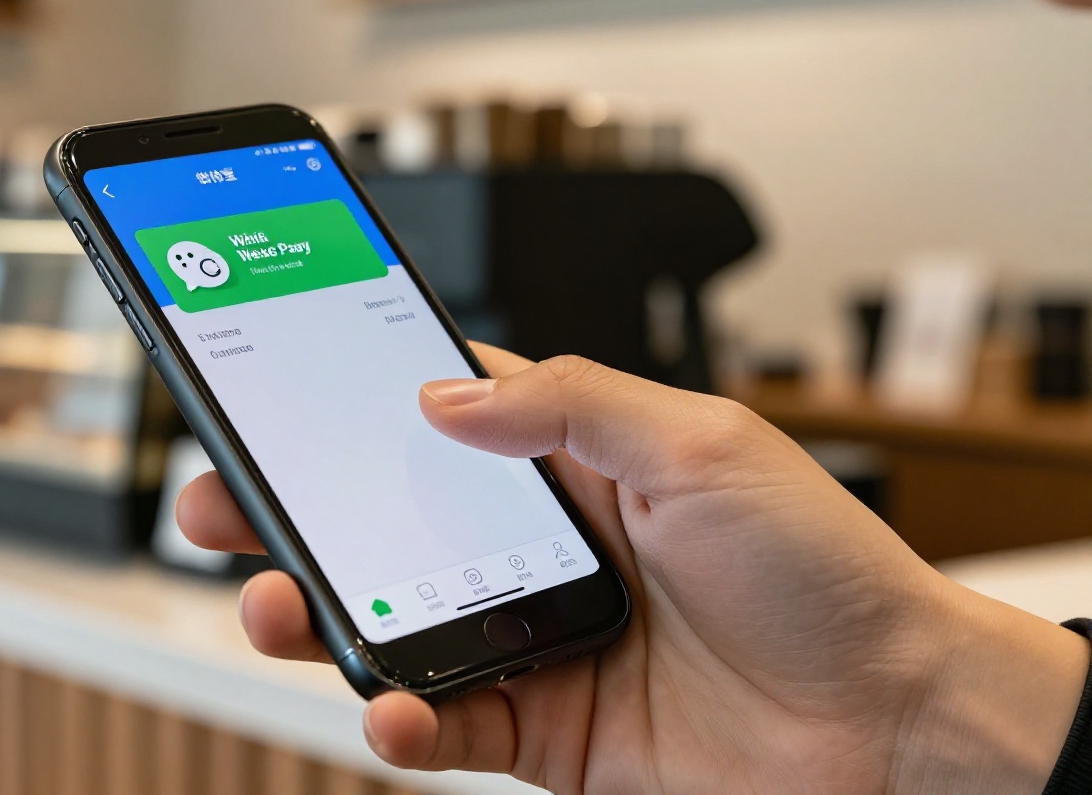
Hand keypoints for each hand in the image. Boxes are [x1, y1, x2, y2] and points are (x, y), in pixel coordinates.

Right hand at [177, 345, 1089, 793]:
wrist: (895, 723)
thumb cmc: (823, 571)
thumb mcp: (701, 445)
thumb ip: (569, 405)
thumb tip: (442, 392)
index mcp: (574, 463)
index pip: (437, 415)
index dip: (349, 400)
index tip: (269, 387)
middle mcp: (539, 547)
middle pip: (382, 522)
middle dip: (290, 514)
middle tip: (218, 504)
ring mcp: (534, 638)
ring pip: (391, 621)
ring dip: (316, 616)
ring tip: (271, 608)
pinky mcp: (545, 726)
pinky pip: (445, 722)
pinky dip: (401, 718)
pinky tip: (385, 705)